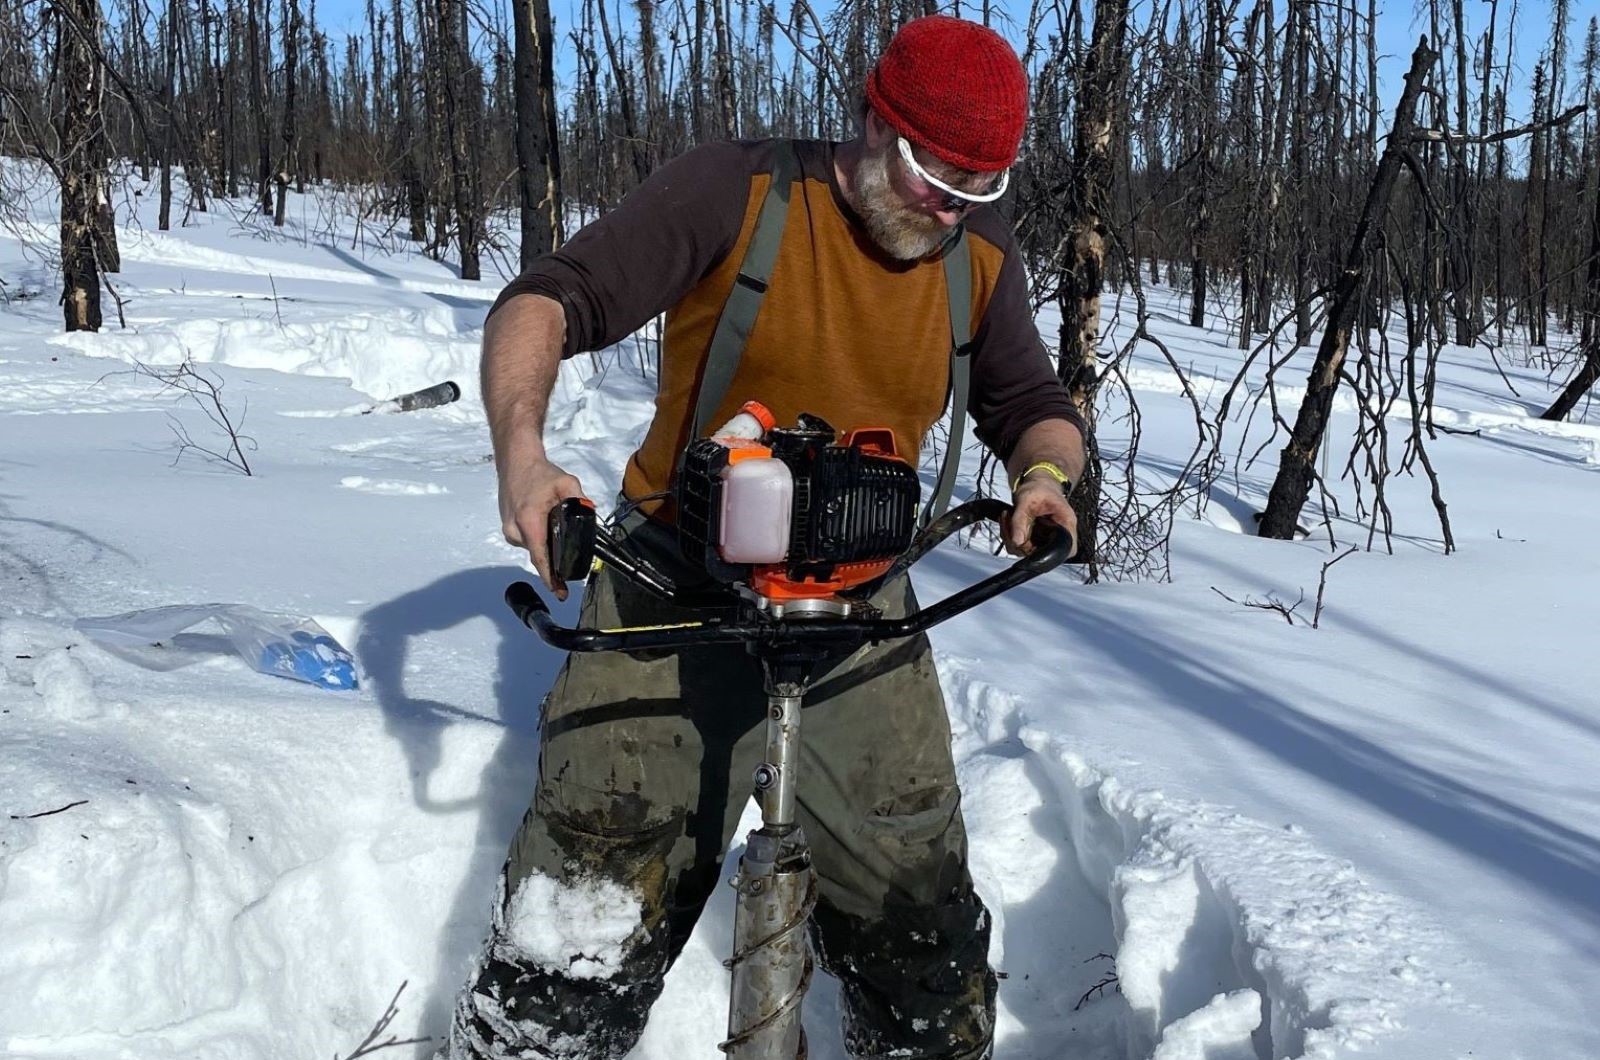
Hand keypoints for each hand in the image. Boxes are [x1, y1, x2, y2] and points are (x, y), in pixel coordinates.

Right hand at [499, 456, 588, 599]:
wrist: (515, 462)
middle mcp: (515, 530)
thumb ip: (580, 501)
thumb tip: (590, 516)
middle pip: (539, 554)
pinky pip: (527, 541)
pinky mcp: (508, 529)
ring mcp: (509, 531)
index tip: (559, 592)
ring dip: (546, 543)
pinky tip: (545, 524)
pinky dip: (538, 536)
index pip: (540, 557)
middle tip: (569, 547)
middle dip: (555, 555)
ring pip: (533, 547)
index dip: (550, 577)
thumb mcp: (566, 483)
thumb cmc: (538, 473)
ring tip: (554, 526)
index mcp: (529, 521)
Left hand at [1002, 477, 1078, 558]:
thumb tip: (1016, 541)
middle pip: (1041, 554)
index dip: (1048, 554)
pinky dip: (1009, 535)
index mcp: (1065, 525)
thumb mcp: (1026, 500)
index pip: (1066, 550)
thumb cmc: (1039, 489)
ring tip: (1009, 517)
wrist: (1037, 484)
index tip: (1027, 541)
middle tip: (1010, 521)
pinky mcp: (1033, 541)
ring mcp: (1045, 540)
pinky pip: (1018, 546)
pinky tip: (1008, 520)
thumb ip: (1020, 521)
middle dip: (1020, 541)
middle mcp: (1057, 536)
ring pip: (1025, 552)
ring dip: (1011, 537)